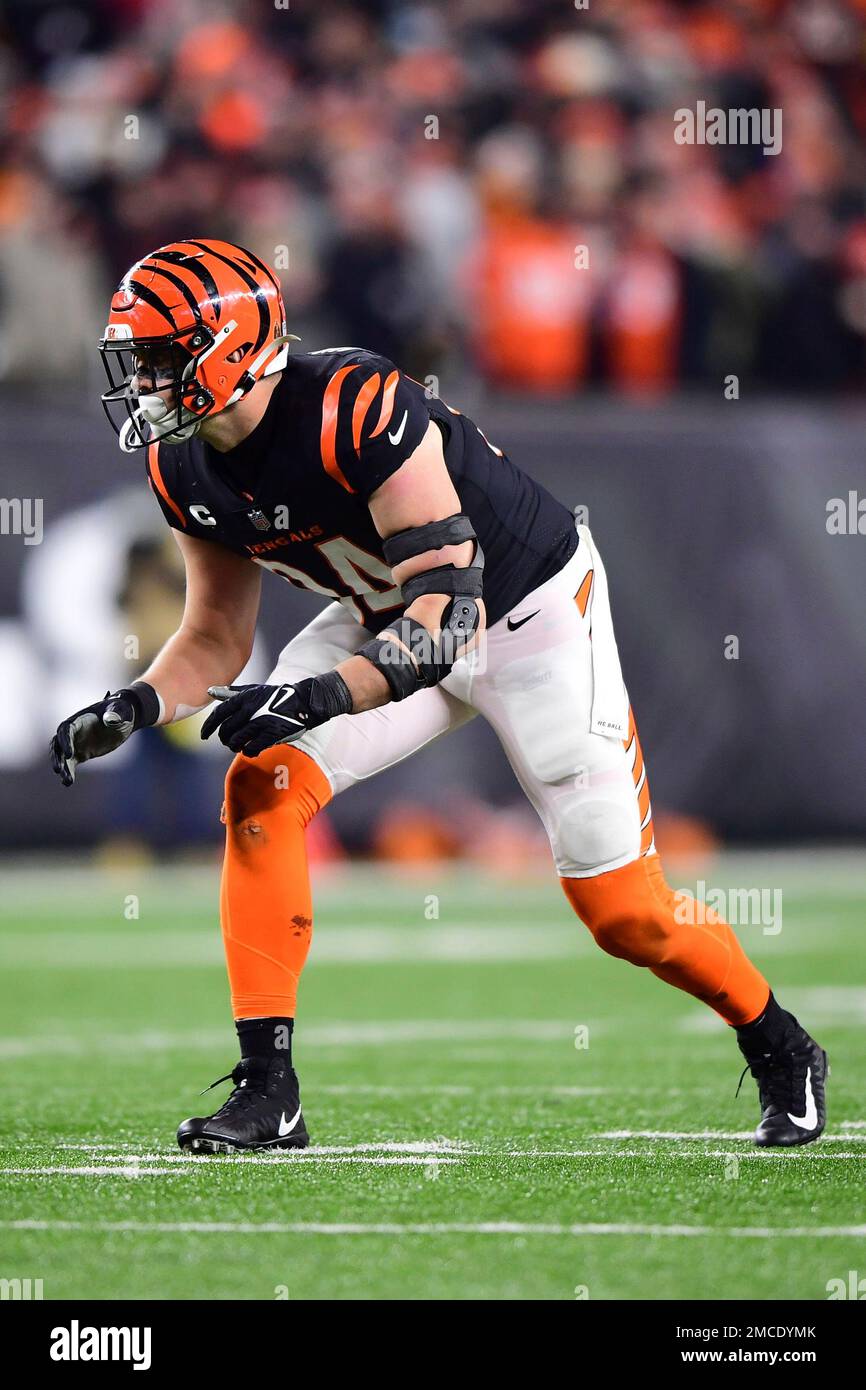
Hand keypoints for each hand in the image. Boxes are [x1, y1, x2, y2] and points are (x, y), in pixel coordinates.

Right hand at [50, 693, 137, 786]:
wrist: (124, 717)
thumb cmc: (122, 710)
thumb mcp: (121, 711)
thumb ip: (115, 714)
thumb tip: (111, 719)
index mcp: (80, 719)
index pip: (66, 729)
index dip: (65, 741)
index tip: (69, 754)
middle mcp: (74, 732)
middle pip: (58, 743)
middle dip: (56, 756)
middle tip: (58, 769)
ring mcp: (76, 742)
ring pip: (62, 756)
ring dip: (63, 768)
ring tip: (67, 781)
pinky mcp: (81, 753)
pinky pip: (71, 763)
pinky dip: (68, 772)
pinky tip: (68, 782)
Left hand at [201, 673, 352, 757]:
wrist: (303, 702)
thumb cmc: (276, 696)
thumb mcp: (254, 690)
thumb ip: (232, 692)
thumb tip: (210, 691)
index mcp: (244, 698)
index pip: (219, 714)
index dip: (208, 727)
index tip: (204, 736)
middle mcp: (250, 709)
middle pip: (226, 730)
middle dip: (224, 738)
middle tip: (229, 741)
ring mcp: (260, 722)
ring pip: (236, 741)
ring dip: (235, 746)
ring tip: (239, 746)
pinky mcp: (271, 734)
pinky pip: (251, 749)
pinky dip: (248, 752)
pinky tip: (251, 750)